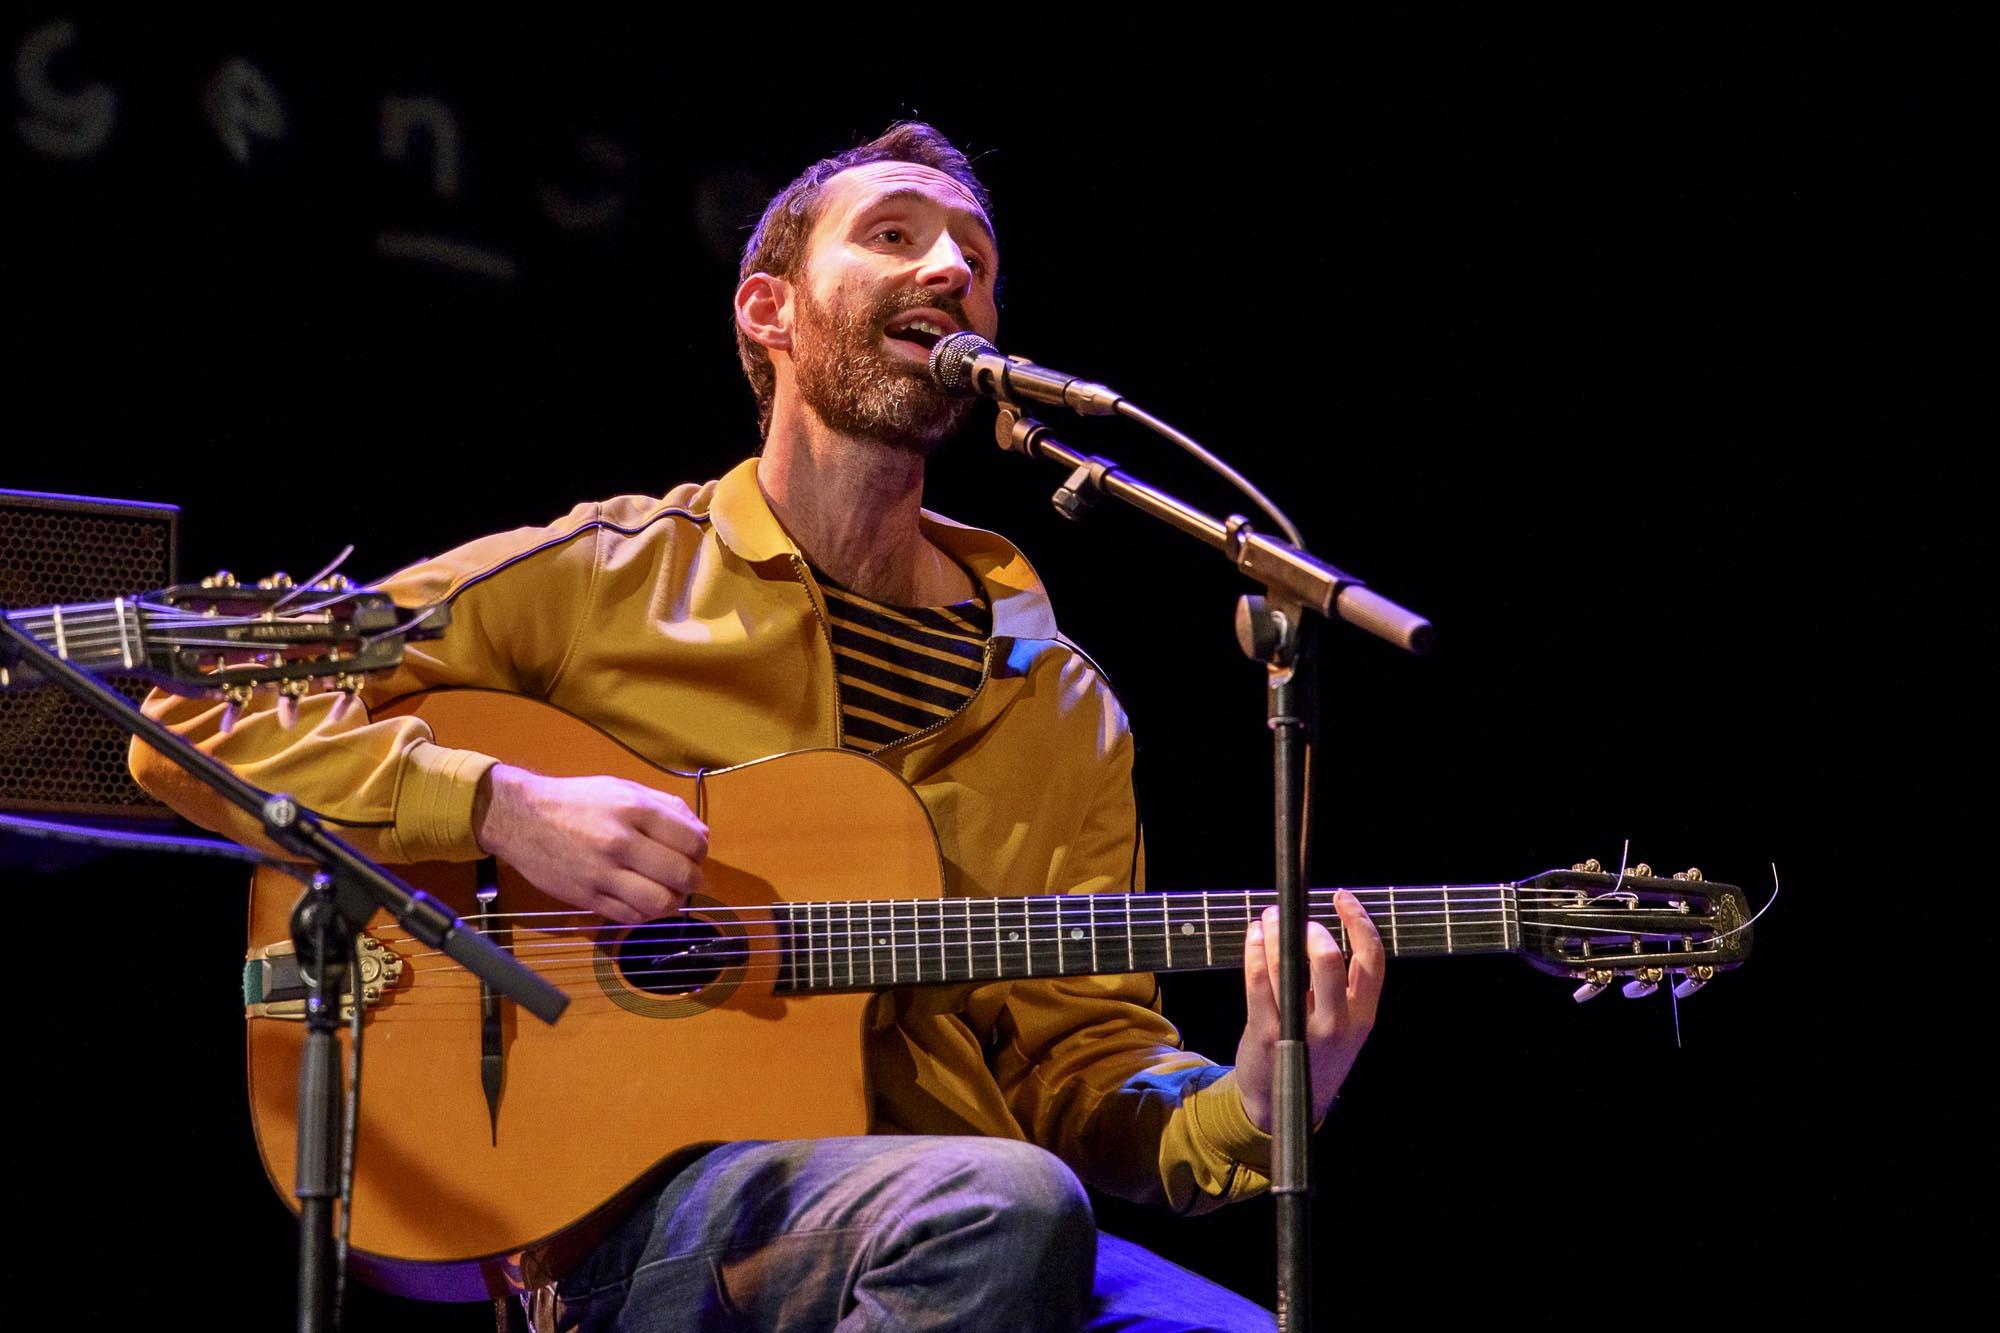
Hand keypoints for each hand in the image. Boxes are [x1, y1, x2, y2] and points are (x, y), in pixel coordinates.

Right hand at [473, 763, 707, 922]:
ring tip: (666, 891)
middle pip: (682, 875)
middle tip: (683, 875)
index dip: (701, 851)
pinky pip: (631, 917)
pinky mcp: (586, 898)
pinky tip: (643, 900)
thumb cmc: (576, 801)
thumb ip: (666, 807)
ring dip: (672, 901)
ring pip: (660, 903)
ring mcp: (602, 873)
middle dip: (692, 879)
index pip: (692, 841)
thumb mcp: (623, 788)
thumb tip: (701, 834)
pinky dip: (646, 914)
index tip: (693, 852)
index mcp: (634, 809)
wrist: (521, 818)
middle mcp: (620, 842)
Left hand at [1233, 891, 1383, 1133]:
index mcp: (1364, 1016)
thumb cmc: (1313, 1055)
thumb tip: (1324, 930)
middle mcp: (1338, 1023)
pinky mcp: (1267, 1032)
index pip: (1372, 959)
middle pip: (1330, 958)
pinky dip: (1255, 952)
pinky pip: (1259, 982)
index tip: (1342, 897)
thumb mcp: (1344, 1026)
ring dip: (1275, 932)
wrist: (1281, 1106)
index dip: (1359, 921)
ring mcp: (1302, 1030)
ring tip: (1267, 917)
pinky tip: (1254, 936)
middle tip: (1295, 916)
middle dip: (1309, 928)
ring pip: (1288, 965)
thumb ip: (1342, 986)